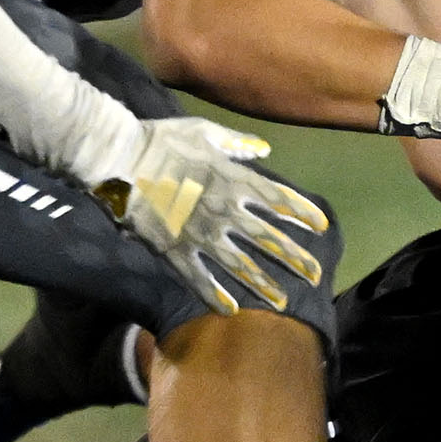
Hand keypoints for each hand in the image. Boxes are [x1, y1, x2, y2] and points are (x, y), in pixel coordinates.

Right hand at [97, 117, 328, 315]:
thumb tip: (264, 150)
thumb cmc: (161, 139)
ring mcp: (200, 233)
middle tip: (315, 276)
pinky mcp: (174, 250)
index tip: (322, 227)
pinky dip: (213, 296)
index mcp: (234, 179)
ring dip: (263, 285)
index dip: (302, 214)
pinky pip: (198, 278)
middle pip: (268, 240)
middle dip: (295, 258)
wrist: (119, 157)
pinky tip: (229, 310)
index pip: (279, 200)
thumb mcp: (204, 131)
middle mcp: (225, 210)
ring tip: (283, 302)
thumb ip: (237, 144)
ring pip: (240, 266)